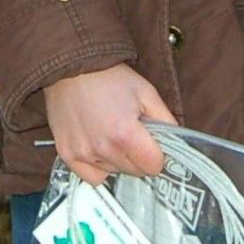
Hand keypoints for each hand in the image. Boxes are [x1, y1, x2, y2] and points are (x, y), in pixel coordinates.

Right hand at [43, 64, 175, 184]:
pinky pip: (91, 176)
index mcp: (126, 134)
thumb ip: (166, 120)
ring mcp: (83, 153)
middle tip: (132, 135)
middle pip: (135, 172)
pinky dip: (98, 168)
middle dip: (138, 157)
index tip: (152, 144)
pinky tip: (98, 148)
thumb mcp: (146, 92)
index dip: (157, 154)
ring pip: (114, 172)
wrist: (72, 66)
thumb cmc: (109, 77)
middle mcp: (103, 148)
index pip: (153, 166)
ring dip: (118, 160)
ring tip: (111, 134)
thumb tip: (175, 142)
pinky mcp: (67, 154)